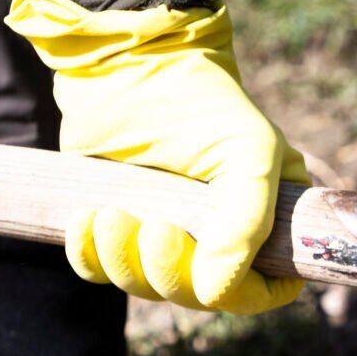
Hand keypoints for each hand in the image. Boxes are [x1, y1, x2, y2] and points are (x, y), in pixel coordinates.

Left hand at [5, 0, 305, 313]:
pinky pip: (99, 272)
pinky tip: (89, 218)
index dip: (244, 293)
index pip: (268, 288)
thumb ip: (247, 224)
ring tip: (113, 215)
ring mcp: (166, 233)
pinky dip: (90, 257)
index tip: (216, 272)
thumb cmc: (201, 100)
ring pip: (146, 287)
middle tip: (156, 228)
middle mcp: (219, 236)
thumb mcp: (249, 152)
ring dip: (126, 262)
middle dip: (173, 273)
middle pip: (201, 295)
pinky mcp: (114, 226)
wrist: (124, 60)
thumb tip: (217, 292)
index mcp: (267, 221)